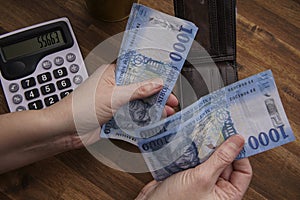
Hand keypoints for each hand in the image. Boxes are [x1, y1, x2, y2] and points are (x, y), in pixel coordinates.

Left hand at [48, 64, 177, 146]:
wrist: (65, 130)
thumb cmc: (80, 107)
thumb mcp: (113, 96)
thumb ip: (137, 90)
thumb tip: (156, 84)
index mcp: (112, 73)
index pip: (138, 69)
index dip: (154, 74)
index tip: (168, 79)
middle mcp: (115, 86)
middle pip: (141, 88)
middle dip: (157, 95)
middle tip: (170, 101)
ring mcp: (115, 102)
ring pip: (138, 103)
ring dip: (151, 108)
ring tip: (165, 113)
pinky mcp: (114, 116)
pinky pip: (132, 115)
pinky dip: (142, 118)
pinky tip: (153, 121)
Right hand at [136, 134, 252, 199]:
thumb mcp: (203, 178)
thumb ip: (221, 159)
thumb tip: (238, 142)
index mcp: (227, 195)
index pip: (243, 171)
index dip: (241, 154)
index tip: (235, 137)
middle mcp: (216, 188)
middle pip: (226, 162)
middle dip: (221, 147)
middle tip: (217, 131)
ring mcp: (202, 180)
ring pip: (210, 158)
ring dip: (206, 147)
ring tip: (203, 134)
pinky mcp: (188, 174)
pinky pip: (196, 159)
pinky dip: (194, 150)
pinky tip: (191, 142)